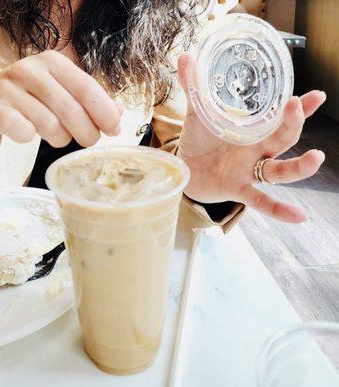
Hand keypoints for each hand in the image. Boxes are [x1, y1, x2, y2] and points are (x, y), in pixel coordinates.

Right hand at [0, 50, 121, 146]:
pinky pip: (22, 132)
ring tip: (56, 135)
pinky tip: (28, 133)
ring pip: (50, 126)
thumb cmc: (30, 95)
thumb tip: (118, 114)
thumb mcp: (61, 89)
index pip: (88, 89)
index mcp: (53, 62)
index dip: (105, 113)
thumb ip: (89, 100)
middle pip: (72, 111)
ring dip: (59, 138)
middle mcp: (30, 70)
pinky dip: (29, 138)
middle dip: (86, 132)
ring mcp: (9, 88)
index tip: (114, 130)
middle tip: (88, 140)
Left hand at [177, 53, 325, 222]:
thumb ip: (192, 86)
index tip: (316, 96)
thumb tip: (185, 56)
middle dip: (293, 123)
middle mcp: (257, 151)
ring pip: (279, 171)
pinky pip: (261, 201)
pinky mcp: (237, 189)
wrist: (184, 169)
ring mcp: (249, 172)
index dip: (299, 108)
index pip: (280, 118)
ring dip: (298, 167)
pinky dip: (278, 209)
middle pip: (283, 139)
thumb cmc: (199, 140)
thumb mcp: (197, 112)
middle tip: (296, 106)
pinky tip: (300, 217)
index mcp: (252, 132)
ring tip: (316, 158)